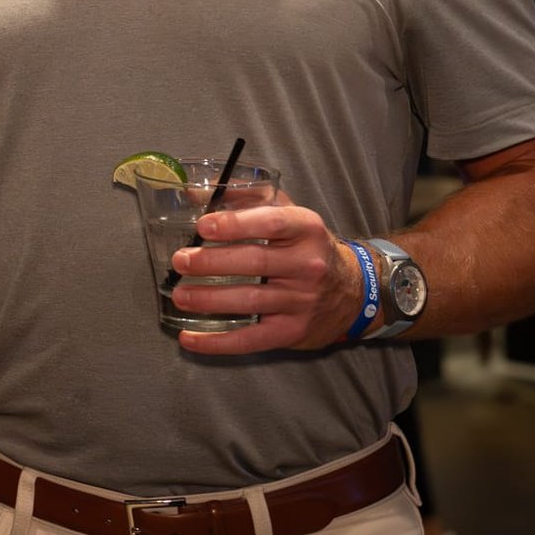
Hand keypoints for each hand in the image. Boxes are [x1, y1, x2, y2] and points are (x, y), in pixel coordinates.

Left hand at [170, 191, 365, 354]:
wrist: (354, 292)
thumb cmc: (307, 247)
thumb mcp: (288, 213)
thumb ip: (245, 197)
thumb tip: (195, 192)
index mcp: (305, 228)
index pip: (270, 222)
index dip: (235, 224)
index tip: (202, 226)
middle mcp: (308, 264)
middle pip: (255, 262)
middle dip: (212, 262)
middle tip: (180, 261)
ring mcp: (302, 301)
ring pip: (250, 301)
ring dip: (209, 299)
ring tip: (180, 295)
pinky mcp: (293, 331)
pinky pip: (252, 339)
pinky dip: (218, 342)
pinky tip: (189, 338)